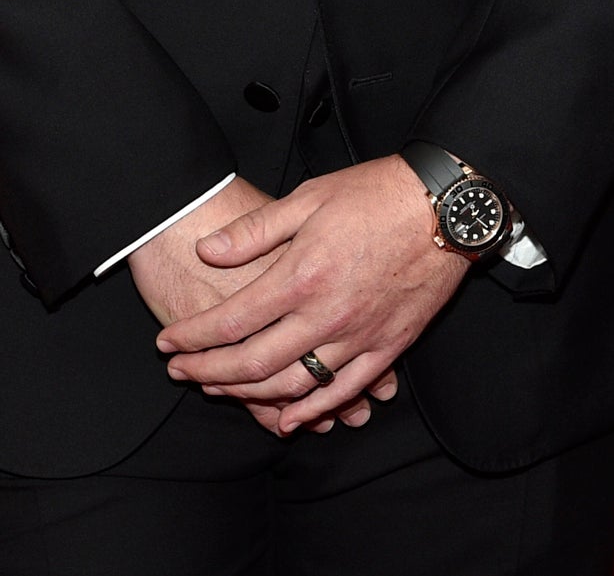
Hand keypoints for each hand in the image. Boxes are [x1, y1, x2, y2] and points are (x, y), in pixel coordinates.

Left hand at [127, 178, 380, 433]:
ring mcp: (358, 336)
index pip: (232, 321)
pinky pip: (344, 391)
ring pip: (293, 385)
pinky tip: (289, 419)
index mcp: (302, 275)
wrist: (445, 207)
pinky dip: (313, 410)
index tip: (168, 343)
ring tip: (220, 390)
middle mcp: (326, 314)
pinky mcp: (387, 347)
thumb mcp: (308, 198)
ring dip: (250, 396)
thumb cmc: (378, 195)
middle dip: (208, 373)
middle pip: (253, 363)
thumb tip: (207, 250)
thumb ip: (255, 231)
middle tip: (180, 372)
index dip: (193, 337)